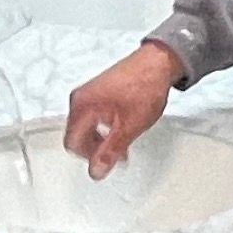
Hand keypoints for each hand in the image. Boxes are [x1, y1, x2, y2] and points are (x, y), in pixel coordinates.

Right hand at [64, 43, 181, 180]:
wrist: (159, 62)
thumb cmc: (146, 86)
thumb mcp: (129, 127)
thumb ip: (110, 152)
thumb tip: (96, 171)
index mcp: (82, 106)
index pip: (72, 143)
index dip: (89, 158)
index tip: (105, 163)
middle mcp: (81, 97)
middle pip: (78, 135)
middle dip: (96, 149)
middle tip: (116, 156)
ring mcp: (90, 91)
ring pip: (86, 125)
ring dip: (101, 138)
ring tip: (122, 143)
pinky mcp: (100, 89)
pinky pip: (94, 115)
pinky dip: (105, 125)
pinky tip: (122, 128)